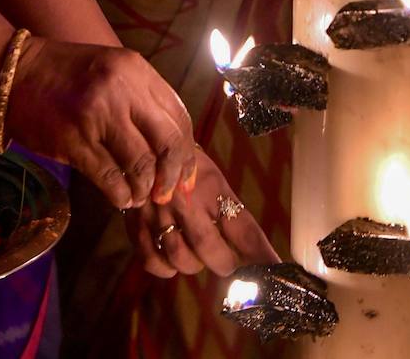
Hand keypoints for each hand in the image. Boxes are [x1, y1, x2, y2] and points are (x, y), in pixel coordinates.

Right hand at [7, 38, 195, 210]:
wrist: (17, 73)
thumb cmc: (68, 75)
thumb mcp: (112, 73)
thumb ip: (142, 100)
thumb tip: (173, 149)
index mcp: (136, 69)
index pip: (179, 116)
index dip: (187, 153)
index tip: (186, 176)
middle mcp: (122, 88)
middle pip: (169, 142)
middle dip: (174, 175)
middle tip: (167, 194)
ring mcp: (98, 114)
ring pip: (142, 165)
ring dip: (145, 190)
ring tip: (140, 196)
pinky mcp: (75, 140)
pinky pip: (111, 179)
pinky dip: (121, 196)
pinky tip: (121, 198)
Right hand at [125, 149, 277, 278]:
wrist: (140, 137)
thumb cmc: (184, 159)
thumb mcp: (212, 175)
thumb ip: (230, 207)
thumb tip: (255, 248)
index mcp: (210, 185)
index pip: (243, 229)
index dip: (260, 255)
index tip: (275, 272)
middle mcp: (184, 200)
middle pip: (209, 249)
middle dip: (224, 263)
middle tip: (228, 262)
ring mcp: (156, 212)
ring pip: (180, 258)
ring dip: (194, 264)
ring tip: (197, 253)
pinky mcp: (134, 220)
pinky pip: (152, 260)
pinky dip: (165, 267)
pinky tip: (172, 257)